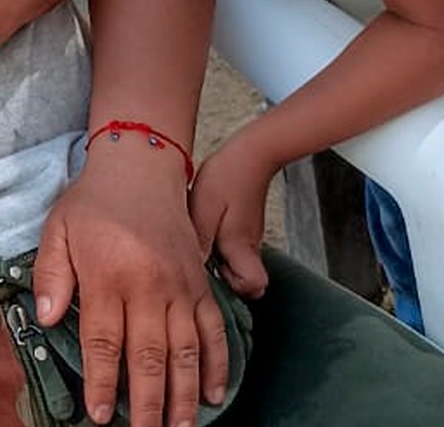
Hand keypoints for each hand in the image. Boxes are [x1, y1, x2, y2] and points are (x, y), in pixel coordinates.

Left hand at [35, 155, 229, 426]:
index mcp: (109, 275)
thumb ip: (51, 275)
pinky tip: (214, 393)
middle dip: (147, 404)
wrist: (140, 167)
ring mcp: (180, 286)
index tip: (101, 416)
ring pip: (185, 351)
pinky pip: (214, 329)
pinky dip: (216, 363)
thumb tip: (46, 319)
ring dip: (183, 394)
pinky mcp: (201, 283)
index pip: (104, 342)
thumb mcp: (57, 230)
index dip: (103, 383)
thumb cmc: (93, 203)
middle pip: (149, 356)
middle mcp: (148, 285)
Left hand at [188, 132, 274, 298]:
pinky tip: (204, 226)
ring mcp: (250, 238)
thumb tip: (190, 270)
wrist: (251, 154)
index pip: (252, 287)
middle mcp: (250, 247)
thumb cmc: (226, 178)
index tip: (210, 273)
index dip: (233, 288)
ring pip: (236, 264)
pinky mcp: (246, 228)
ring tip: (199, 237)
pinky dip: (219, 244)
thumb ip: (199, 241)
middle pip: (244, 281)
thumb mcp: (204, 209)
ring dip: (217, 259)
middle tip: (199, 256)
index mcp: (241, 247)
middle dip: (221, 277)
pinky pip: (233, 248)